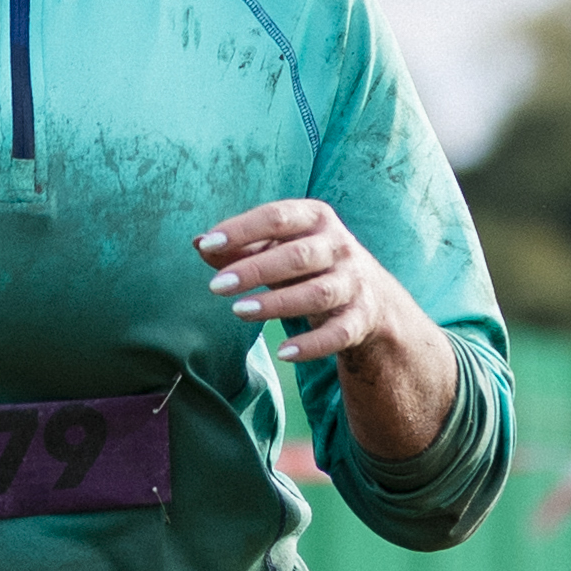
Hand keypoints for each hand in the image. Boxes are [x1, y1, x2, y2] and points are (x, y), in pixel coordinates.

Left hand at [201, 198, 407, 356]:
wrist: (371, 295)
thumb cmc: (308, 264)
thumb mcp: (277, 248)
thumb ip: (241, 246)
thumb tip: (199, 243)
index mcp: (315, 218)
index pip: (277, 217)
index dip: (242, 229)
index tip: (208, 244)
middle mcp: (339, 246)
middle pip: (298, 256)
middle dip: (255, 271)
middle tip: (216, 286)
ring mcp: (354, 283)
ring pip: (317, 294)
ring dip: (277, 305)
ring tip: (239, 311)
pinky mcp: (361, 318)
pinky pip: (338, 334)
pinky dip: (312, 345)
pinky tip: (282, 353)